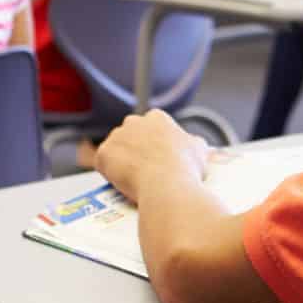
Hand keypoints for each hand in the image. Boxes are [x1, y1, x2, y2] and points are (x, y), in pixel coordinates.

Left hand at [94, 110, 209, 204]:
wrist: (167, 185)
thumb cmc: (185, 168)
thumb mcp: (199, 149)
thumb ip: (192, 142)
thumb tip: (193, 144)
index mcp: (156, 118)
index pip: (150, 126)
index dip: (153, 143)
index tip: (157, 155)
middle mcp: (134, 122)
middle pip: (130, 134)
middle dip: (135, 148)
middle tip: (144, 167)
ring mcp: (116, 137)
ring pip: (115, 149)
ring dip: (121, 160)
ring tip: (133, 178)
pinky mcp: (103, 154)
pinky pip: (103, 164)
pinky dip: (109, 173)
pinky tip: (122, 183)